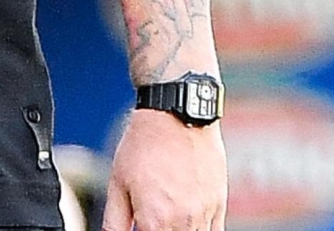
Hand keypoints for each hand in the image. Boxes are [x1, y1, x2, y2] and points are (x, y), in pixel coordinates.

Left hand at [103, 110, 226, 230]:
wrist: (175, 114)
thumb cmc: (145, 144)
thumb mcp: (117, 184)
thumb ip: (114, 222)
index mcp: (155, 221)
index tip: (140, 226)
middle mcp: (183, 222)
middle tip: (151, 220)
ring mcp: (204, 214)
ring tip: (167, 217)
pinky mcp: (219, 202)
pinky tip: (187, 223)